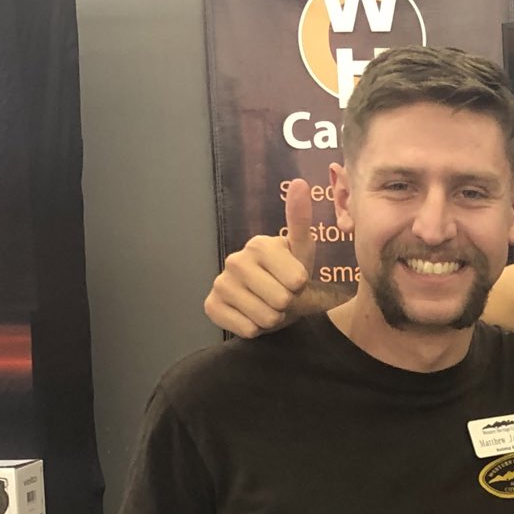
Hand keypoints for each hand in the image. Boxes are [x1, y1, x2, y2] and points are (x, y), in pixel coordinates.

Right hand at [204, 178, 317, 335]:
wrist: (268, 301)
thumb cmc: (288, 274)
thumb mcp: (301, 250)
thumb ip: (300, 220)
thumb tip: (300, 183)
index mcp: (259, 245)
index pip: (298, 281)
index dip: (301, 287)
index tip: (293, 280)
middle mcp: (235, 260)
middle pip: (281, 301)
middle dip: (287, 305)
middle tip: (280, 296)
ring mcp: (221, 283)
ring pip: (265, 318)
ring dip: (272, 318)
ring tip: (267, 305)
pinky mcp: (211, 306)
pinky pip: (247, 330)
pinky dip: (255, 329)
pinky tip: (250, 315)